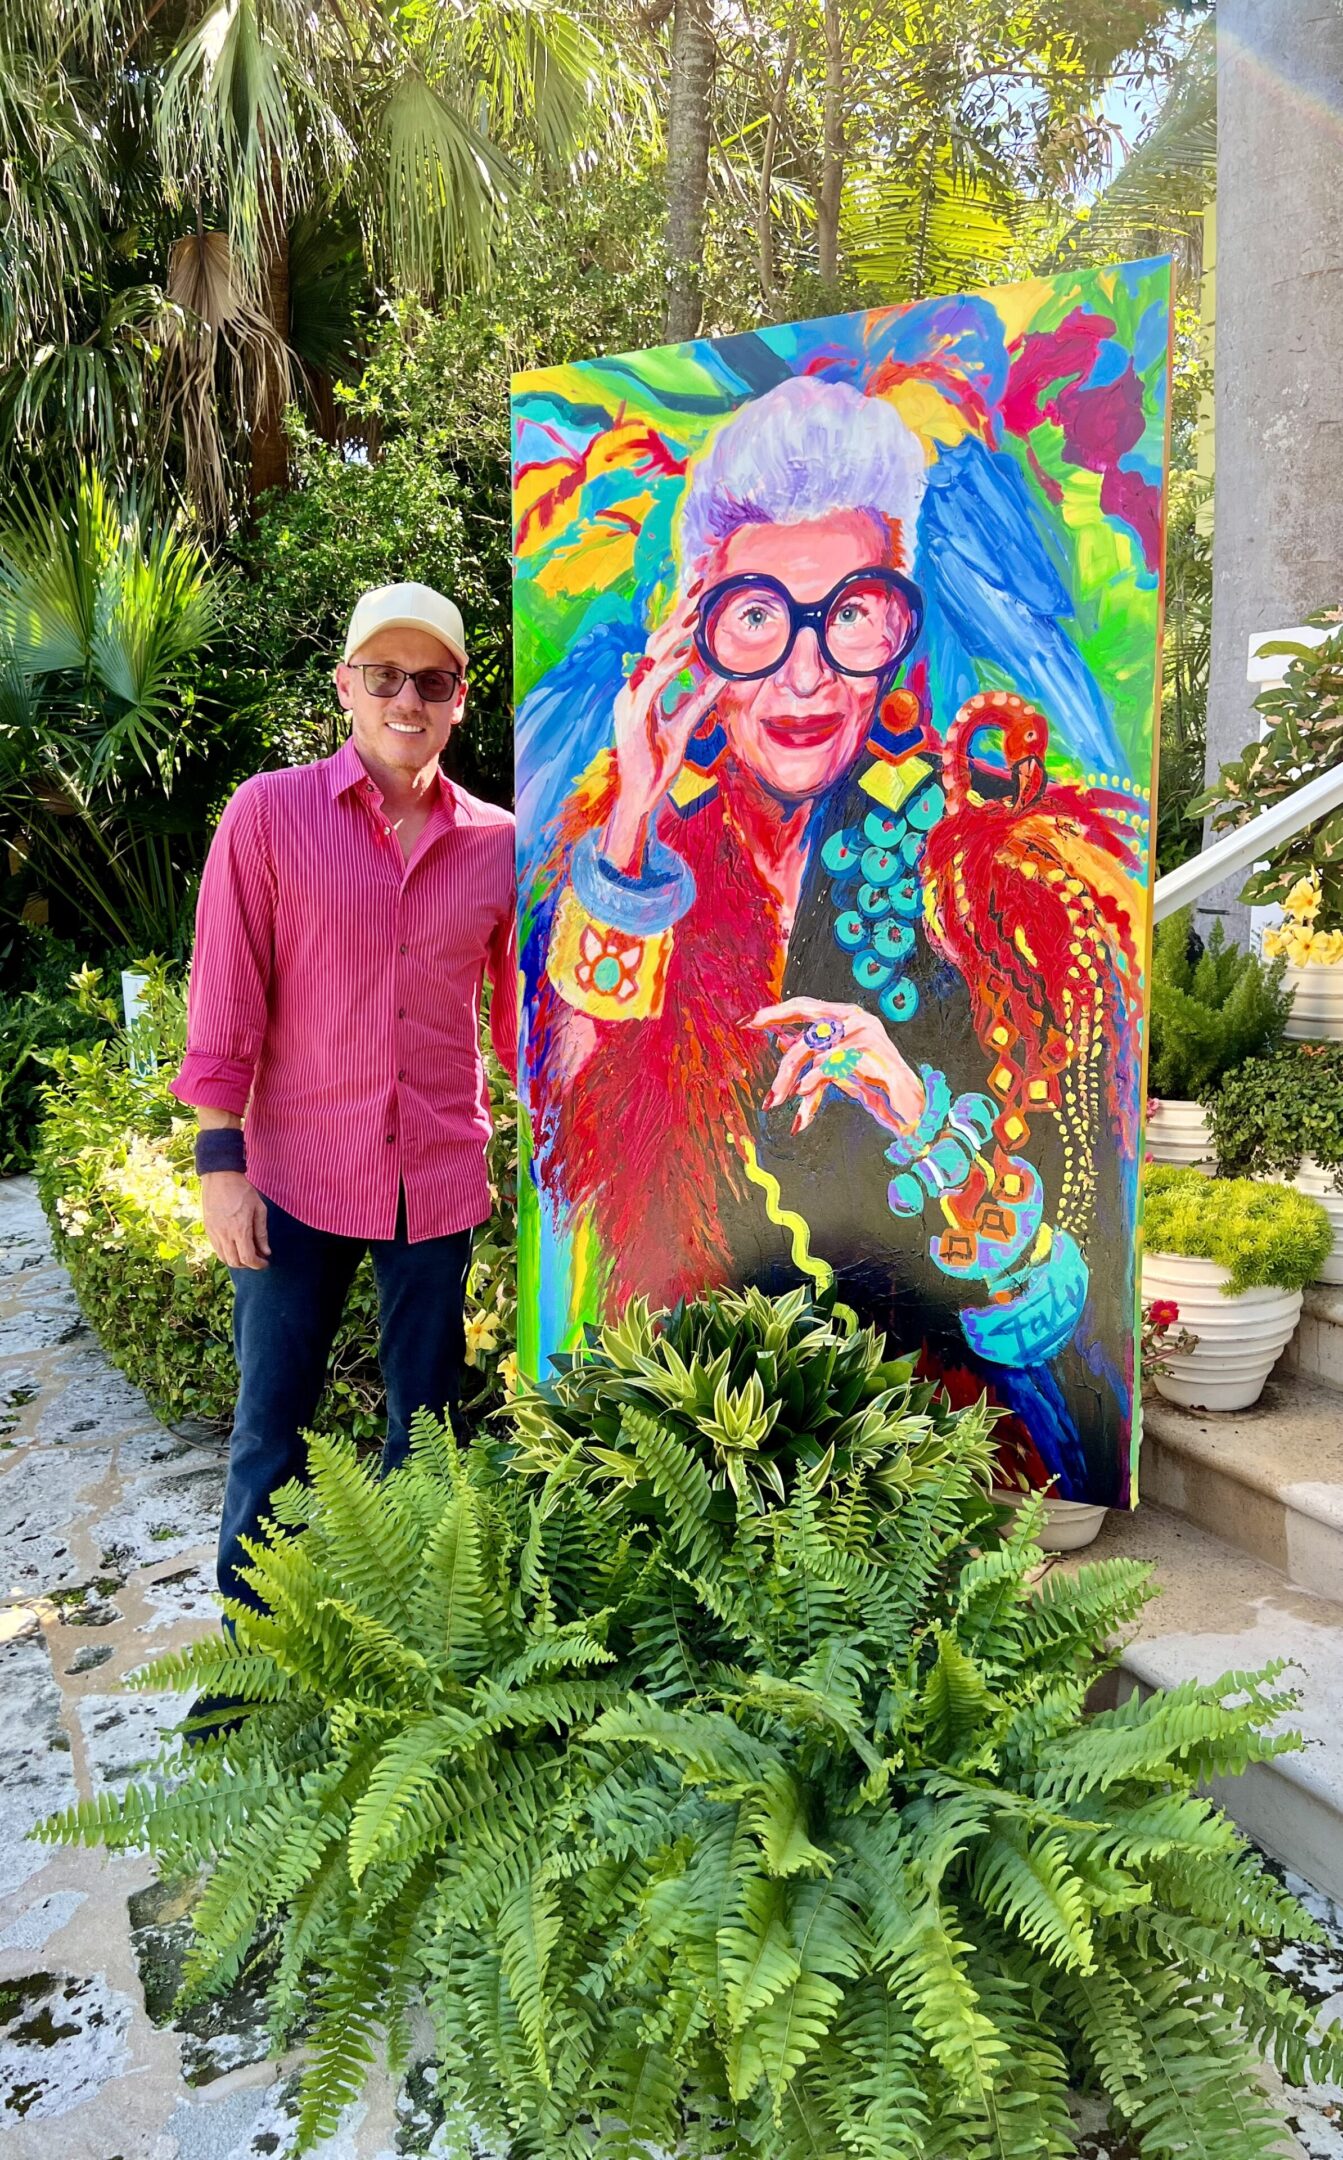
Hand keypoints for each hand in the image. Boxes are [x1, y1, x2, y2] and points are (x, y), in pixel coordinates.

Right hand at [201, 1172, 270, 1269]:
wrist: (221, 1177)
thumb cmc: (243, 1190)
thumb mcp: (259, 1209)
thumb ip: (262, 1233)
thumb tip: (266, 1251)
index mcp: (240, 1230)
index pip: (248, 1258)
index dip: (258, 1264)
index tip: (265, 1262)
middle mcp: (225, 1235)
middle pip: (235, 1262)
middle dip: (248, 1265)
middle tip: (257, 1259)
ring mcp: (214, 1233)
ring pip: (224, 1258)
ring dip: (236, 1261)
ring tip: (246, 1253)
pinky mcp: (208, 1229)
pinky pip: (216, 1249)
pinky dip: (226, 1253)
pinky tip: (235, 1246)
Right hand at [603, 587, 722, 870]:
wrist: (641, 794)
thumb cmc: (658, 761)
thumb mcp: (684, 725)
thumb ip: (698, 700)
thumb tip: (720, 680)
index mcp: (644, 686)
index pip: (664, 644)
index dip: (682, 618)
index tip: (702, 593)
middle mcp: (634, 686)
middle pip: (658, 640)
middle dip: (680, 612)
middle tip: (703, 584)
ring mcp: (630, 699)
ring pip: (653, 656)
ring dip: (677, 632)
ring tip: (699, 611)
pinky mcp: (633, 715)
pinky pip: (652, 684)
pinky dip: (670, 667)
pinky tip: (688, 652)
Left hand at [749, 998, 925, 1136]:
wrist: (910, 1108)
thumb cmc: (874, 1086)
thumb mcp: (835, 1068)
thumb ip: (812, 1054)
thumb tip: (780, 1039)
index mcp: (847, 1017)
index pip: (805, 1005)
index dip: (775, 1011)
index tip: (746, 1020)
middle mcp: (855, 1018)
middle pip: (805, 1014)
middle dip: (773, 1020)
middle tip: (746, 1026)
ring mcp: (863, 1031)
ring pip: (810, 1047)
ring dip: (788, 1078)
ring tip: (777, 1101)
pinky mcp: (868, 1051)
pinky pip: (827, 1064)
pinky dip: (812, 1083)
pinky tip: (802, 1101)